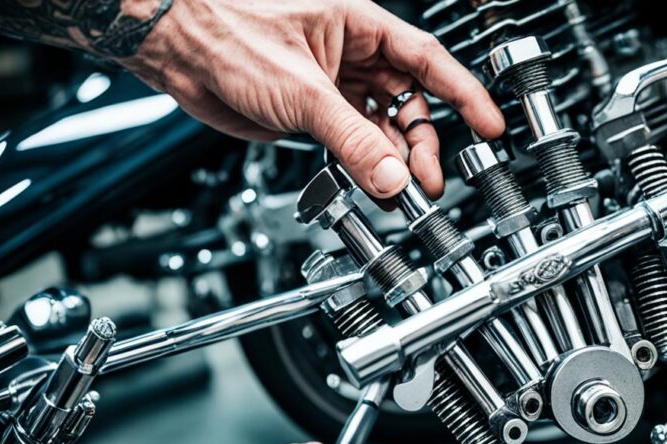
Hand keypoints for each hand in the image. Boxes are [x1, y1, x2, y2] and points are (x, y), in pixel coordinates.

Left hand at [121, 0, 504, 198]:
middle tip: (428, 181)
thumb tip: (393, 177)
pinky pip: (351, 143)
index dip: (464, 95)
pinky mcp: (311, 114)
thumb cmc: (227, 34)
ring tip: (401, 192)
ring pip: (381, 129)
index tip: (491, 125)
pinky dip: (364, 166)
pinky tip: (372, 184)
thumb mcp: (303, 90)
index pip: (428, 62)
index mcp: (360, 28)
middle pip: (408, 104)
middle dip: (422, 144)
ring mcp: (332, 87)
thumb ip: (353, 139)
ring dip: (394, 161)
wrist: (175, 49)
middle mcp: (351, 56)